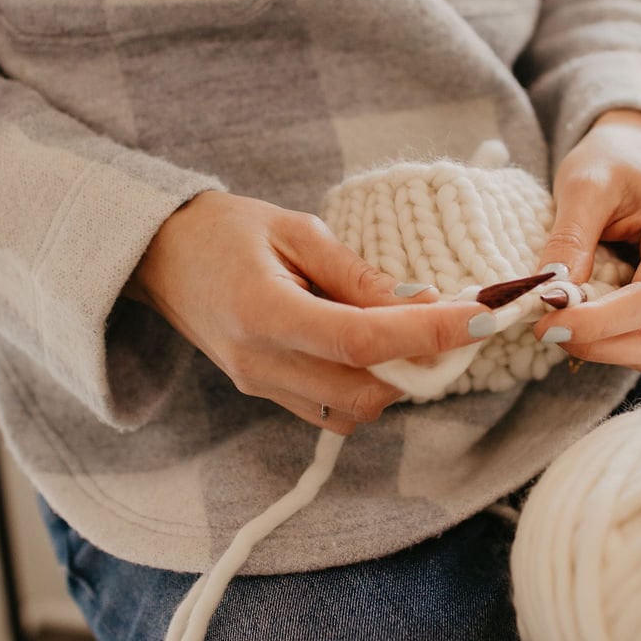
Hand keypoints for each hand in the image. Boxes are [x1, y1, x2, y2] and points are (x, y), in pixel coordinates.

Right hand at [125, 191, 483, 434]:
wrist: (157, 254)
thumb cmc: (223, 229)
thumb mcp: (295, 230)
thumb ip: (358, 273)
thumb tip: (422, 301)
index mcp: (265, 313)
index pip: (365, 340)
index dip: (431, 334)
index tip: (483, 318)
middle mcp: (261, 363)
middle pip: (365, 393)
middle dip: (418, 364)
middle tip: (450, 322)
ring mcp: (260, 385)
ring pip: (352, 412)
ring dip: (393, 380)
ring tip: (407, 330)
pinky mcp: (264, 393)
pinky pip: (330, 411)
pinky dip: (365, 386)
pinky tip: (371, 347)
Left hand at [533, 110, 640, 370]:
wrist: (631, 153)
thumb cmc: (612, 160)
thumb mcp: (584, 185)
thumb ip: (570, 239)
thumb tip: (552, 295)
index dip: (601, 322)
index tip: (549, 321)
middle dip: (602, 344)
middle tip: (546, 328)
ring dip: (603, 349)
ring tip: (556, 324)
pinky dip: (606, 343)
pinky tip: (574, 321)